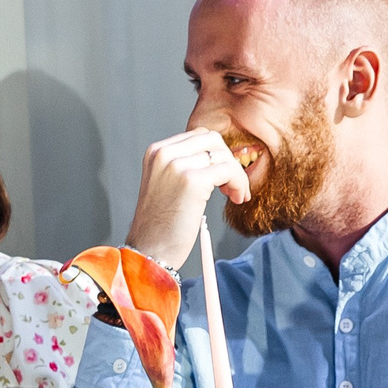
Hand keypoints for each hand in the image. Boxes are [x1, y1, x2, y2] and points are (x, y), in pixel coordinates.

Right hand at [121, 129, 252, 269]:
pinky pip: (228, 171)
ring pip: (223, 155)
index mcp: (156, 152)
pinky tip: (236, 198)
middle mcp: (164, 154)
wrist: (149, 251)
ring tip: (235, 194)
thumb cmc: (159, 226)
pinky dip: (239, 183)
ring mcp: (176, 165)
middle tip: (232, 186)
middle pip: (212, 140)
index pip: (198, 136)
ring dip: (236, 174)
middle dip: (228, 160)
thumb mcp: (165, 184)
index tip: (223, 175)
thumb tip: (217, 159)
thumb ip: (184, 166)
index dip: (216, 155)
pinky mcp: (191, 181)